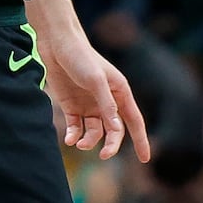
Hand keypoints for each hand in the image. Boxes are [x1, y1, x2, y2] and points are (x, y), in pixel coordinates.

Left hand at [40, 36, 150, 161]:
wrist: (56, 43)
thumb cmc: (80, 57)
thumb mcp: (96, 80)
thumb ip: (107, 105)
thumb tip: (117, 130)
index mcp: (119, 91)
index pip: (134, 120)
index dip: (141, 139)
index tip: (146, 159)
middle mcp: (106, 100)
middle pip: (114, 130)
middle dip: (111, 145)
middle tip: (104, 156)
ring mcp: (89, 104)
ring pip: (94, 132)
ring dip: (89, 141)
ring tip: (79, 144)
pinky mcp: (72, 105)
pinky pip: (76, 128)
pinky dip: (74, 136)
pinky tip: (70, 139)